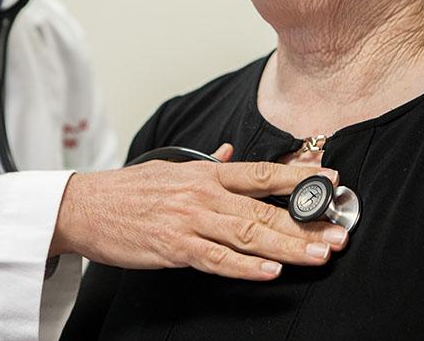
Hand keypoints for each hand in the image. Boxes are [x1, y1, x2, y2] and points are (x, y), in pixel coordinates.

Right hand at [49, 145, 348, 280]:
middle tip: (338, 234)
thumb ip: (208, 163)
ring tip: (318, 255)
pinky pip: (216, 260)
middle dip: (306, 223)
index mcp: (207, 173)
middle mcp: (204, 194)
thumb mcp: (173, 166)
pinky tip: (270, 271)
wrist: (85, 206)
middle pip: (265, 209)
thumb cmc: (129, 189)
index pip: (263, 173)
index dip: (300, 178)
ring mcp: (190, 221)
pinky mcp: (174, 248)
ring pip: (248, 235)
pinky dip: (245, 267)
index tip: (332, 182)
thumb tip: (230, 153)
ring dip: (287, 247)